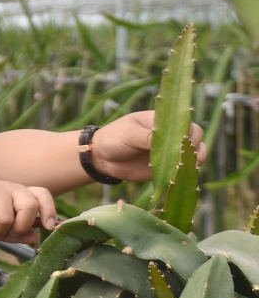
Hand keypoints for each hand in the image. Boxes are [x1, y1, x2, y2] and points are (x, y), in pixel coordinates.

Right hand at [0, 180, 56, 242]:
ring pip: (6, 218)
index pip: (43, 195)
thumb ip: (17, 233)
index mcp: (20, 195)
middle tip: (7, 231)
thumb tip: (35, 236)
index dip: (49, 210)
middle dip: (20, 227)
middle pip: (29, 208)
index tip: (49, 227)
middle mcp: (12, 188)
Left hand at [91, 111, 206, 182]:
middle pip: (195, 139)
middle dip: (193, 147)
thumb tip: (165, 142)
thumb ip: (146, 137)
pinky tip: (176, 177)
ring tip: (180, 167)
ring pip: (193, 155)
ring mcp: (170, 152)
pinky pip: (180, 171)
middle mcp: (171, 135)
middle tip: (180, 156)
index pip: (187, 122)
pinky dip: (182, 174)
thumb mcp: (128, 134)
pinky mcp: (166, 168)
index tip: (182, 140)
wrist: (102, 158)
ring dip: (192, 162)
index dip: (189, 131)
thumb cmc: (114, 138)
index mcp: (164, 120)